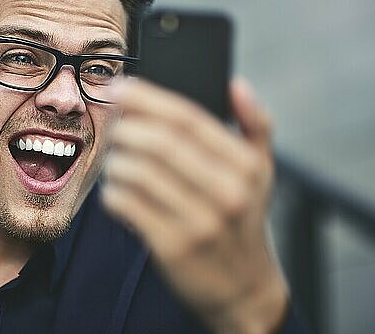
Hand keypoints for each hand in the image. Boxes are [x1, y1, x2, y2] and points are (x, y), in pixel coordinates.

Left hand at [102, 78, 287, 332]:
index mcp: (245, 166)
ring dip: (115, 159)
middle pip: (160, 143)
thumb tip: (236, 84)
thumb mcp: (262, 173)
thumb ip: (256, 125)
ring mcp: (199, 222)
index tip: (121, 87)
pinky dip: (112, 191)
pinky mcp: (173, 247)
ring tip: (113, 158)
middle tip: (112, 123)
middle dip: (126, 126)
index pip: (189, 119)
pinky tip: (114, 189)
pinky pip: (127, 206)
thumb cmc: (244, 221)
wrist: (244, 289)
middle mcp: (226, 192)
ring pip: (138, 172)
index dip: (148, 99)